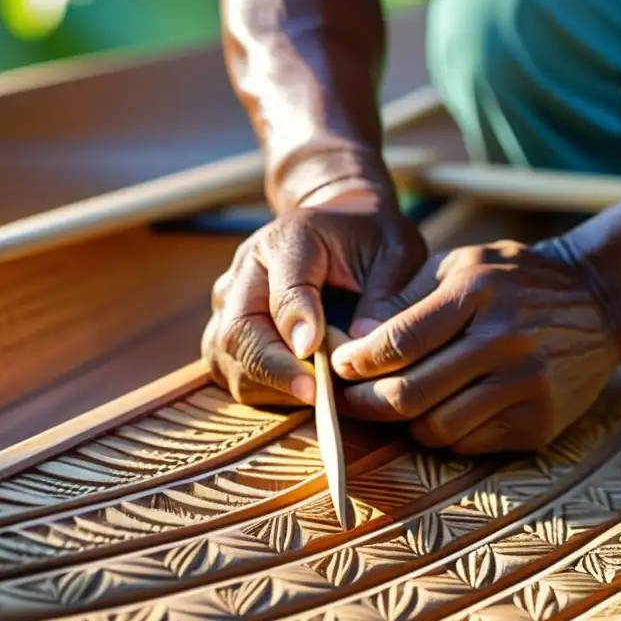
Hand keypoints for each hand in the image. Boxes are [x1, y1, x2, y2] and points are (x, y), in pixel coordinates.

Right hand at [202, 195, 426, 406]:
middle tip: (318, 396)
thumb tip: (361, 344)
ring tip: (316, 397)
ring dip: (267, 385)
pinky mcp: (228, 328)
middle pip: (239, 330)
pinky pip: (230, 370)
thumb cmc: (373, 241)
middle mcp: (248, 269)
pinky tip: (301, 393)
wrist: (343, 224)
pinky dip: (262, 389)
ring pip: (225, 356)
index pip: (283, 288)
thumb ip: (382, 295)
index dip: (297, 325)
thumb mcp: (394, 253)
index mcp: (289, 239)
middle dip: (276, 370)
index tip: (316, 354)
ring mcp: (231, 300)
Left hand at [330, 240, 619, 453]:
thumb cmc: (515, 281)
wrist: (599, 302)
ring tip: (401, 405)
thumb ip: (409, 298)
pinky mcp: (540, 420)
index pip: (398, 342)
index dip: (356, 362)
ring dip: (407, 424)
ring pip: (435, 428)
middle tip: (348, 402)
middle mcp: (503, 340)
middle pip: (408, 394)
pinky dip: (447, 433)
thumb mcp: (464, 264)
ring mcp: (526, 384)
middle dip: (365, 405)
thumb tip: (354, 339)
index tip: (338, 368)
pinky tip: (449, 410)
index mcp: (477, 292)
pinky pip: (470, 443)